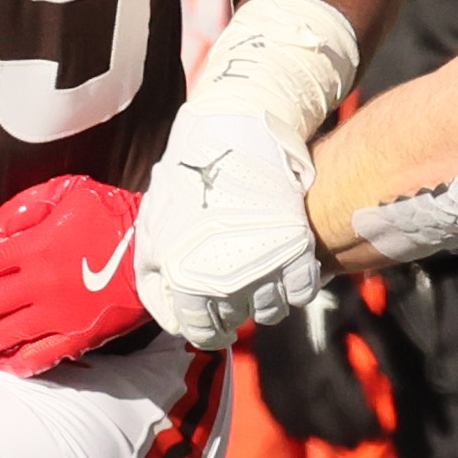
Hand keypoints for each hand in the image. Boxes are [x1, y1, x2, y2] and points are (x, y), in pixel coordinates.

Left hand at [0, 176, 145, 376]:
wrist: (162, 248)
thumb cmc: (115, 214)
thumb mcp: (68, 191)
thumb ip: (22, 208)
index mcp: (33, 247)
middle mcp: (39, 284)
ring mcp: (58, 314)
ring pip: (3, 335)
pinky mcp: (80, 335)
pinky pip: (40, 357)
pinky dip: (17, 364)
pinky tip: (5, 365)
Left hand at [136, 109, 321, 348]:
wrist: (234, 127)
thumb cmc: (188, 172)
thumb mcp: (155, 222)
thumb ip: (157, 271)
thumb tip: (172, 311)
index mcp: (181, 273)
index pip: (198, 328)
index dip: (205, 329)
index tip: (213, 324)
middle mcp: (221, 277)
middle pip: (235, 320)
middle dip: (233, 311)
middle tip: (234, 292)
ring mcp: (261, 264)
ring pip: (270, 310)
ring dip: (266, 300)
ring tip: (260, 277)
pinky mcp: (296, 247)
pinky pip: (302, 291)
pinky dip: (297, 287)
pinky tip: (287, 270)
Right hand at [247, 293, 383, 447]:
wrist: (285, 274)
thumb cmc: (331, 294)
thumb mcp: (362, 318)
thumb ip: (381, 353)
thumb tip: (398, 386)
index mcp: (326, 360)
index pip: (350, 405)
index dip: (366, 424)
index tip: (381, 433)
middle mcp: (299, 375)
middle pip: (325, 421)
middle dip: (346, 436)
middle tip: (361, 444)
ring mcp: (278, 376)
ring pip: (299, 420)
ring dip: (320, 436)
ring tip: (338, 442)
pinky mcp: (264, 372)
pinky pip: (275, 409)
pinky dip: (291, 424)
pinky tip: (304, 430)